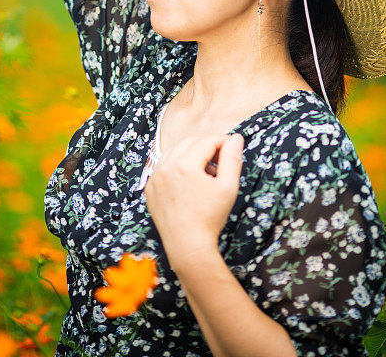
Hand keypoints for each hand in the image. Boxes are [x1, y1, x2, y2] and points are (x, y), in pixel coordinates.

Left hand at [144, 132, 244, 269]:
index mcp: (184, 164)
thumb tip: (235, 139)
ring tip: (206, 172)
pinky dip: (177, 166)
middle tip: (221, 159)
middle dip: (207, 145)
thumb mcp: (228, 187)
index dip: (223, 142)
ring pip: (175, 152)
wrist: (188, 246)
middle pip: (190, 142)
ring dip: (191, 154)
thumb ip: (232, 159)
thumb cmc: (210, 218)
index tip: (233, 148)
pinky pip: (164, 167)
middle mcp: (165, 166)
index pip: (207, 140)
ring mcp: (154, 177)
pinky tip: (190, 181)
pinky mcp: (150, 188)